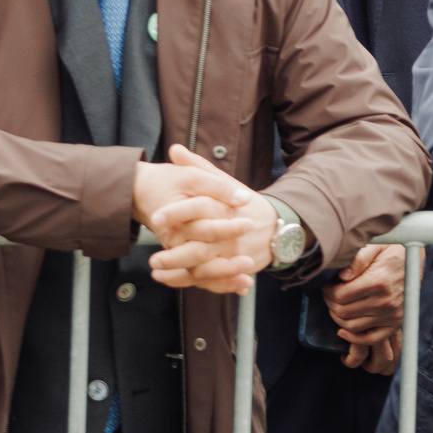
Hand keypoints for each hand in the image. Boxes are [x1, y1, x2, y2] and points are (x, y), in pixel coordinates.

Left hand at [135, 144, 278, 294]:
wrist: (280, 228)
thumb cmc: (245, 205)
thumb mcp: (226, 183)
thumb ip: (199, 167)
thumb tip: (175, 149)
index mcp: (227, 207)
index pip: (202, 208)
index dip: (178, 213)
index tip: (156, 217)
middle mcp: (232, 233)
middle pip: (202, 246)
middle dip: (176, 254)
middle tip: (153, 257)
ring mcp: (235, 253)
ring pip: (206, 268)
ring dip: (180, 272)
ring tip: (156, 270)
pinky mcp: (236, 268)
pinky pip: (213, 280)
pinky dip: (191, 283)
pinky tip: (169, 279)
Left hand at [325, 244, 405, 371]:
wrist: (414, 259)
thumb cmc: (392, 250)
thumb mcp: (376, 245)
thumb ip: (358, 259)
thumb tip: (342, 275)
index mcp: (378, 281)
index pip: (340, 295)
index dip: (328, 291)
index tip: (328, 285)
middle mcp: (385, 301)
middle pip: (343, 311)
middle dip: (330, 303)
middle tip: (330, 294)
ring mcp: (391, 315)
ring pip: (352, 326)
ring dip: (338, 317)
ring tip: (336, 306)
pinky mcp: (396, 323)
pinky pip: (370, 339)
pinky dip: (353, 339)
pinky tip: (343, 330)